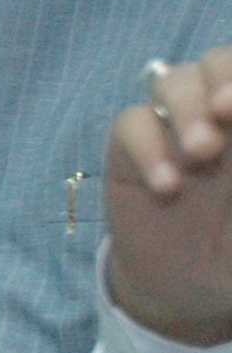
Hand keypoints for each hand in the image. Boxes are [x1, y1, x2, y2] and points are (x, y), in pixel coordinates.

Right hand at [105, 45, 231, 347]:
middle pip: (216, 62)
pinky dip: (148, 148)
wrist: (187, 290)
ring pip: (173, 81)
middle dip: (223, 77)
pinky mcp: (132, 149)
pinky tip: (166, 186)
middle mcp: (218, 116)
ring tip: (201, 154)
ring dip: (186, 109)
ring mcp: (173, 129)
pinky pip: (131, 123)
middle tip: (224, 113)